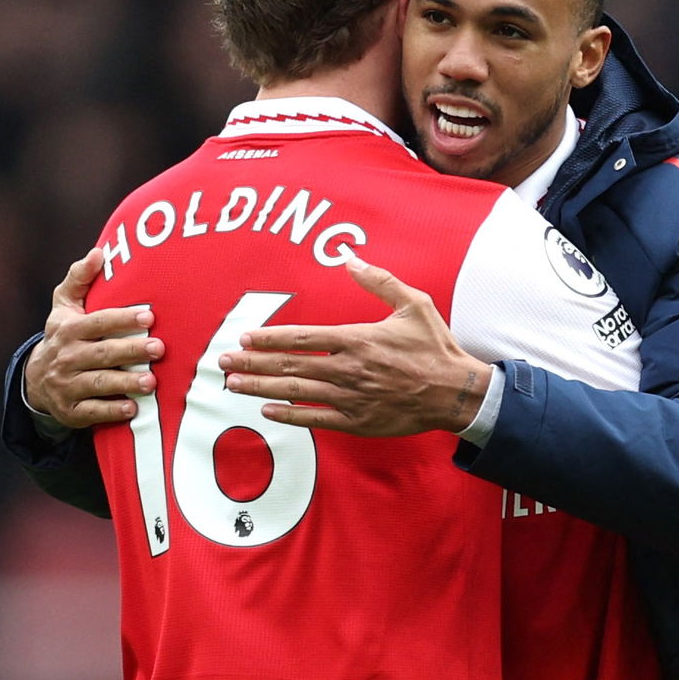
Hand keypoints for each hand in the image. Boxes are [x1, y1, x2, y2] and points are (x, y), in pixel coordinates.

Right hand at [23, 248, 165, 427]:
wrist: (35, 379)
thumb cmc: (63, 335)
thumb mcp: (64, 305)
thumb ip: (79, 278)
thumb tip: (98, 252)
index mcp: (68, 330)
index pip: (98, 322)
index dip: (122, 319)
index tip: (149, 316)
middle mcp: (66, 357)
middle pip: (102, 353)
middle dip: (130, 351)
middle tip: (159, 348)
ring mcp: (67, 386)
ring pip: (98, 383)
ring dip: (125, 383)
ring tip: (151, 381)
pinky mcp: (71, 411)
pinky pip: (92, 412)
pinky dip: (111, 410)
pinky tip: (132, 408)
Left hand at [218, 257, 492, 436]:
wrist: (455, 392)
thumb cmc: (434, 346)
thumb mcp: (413, 303)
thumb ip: (378, 280)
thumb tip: (349, 257)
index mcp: (358, 339)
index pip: (302, 337)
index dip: (269, 338)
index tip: (244, 337)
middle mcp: (348, 369)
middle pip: (290, 366)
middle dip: (252, 364)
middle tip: (222, 363)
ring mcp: (351, 398)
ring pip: (296, 392)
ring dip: (260, 389)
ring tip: (232, 385)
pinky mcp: (358, 422)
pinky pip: (316, 419)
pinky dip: (289, 415)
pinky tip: (267, 411)